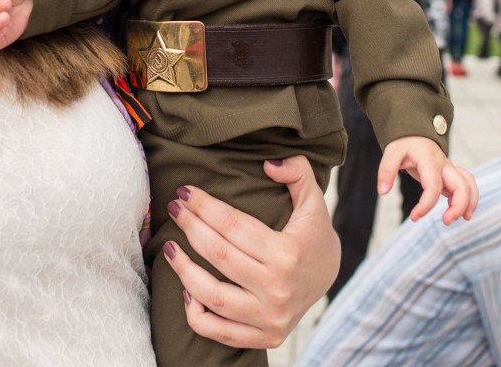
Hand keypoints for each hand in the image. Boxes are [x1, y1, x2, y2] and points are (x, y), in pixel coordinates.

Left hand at [161, 157, 337, 348]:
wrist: (330, 278)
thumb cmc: (314, 235)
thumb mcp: (314, 200)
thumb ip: (298, 172)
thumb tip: (269, 163)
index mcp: (288, 253)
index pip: (234, 226)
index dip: (205, 206)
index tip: (184, 192)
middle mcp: (278, 288)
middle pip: (219, 255)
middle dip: (190, 227)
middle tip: (173, 208)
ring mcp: (270, 317)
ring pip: (213, 296)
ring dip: (184, 270)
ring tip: (170, 247)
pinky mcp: (265, 337)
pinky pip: (220, 331)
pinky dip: (197, 314)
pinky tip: (185, 290)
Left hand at [376, 135, 477, 223]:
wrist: (415, 132)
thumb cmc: (404, 143)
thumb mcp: (391, 153)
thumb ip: (386, 171)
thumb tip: (383, 192)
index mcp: (429, 160)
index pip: (434, 186)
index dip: (426, 204)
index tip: (414, 217)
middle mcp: (444, 165)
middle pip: (461, 185)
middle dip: (458, 206)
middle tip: (446, 222)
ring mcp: (450, 169)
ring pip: (469, 184)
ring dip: (470, 202)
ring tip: (464, 219)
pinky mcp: (451, 174)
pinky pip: (466, 185)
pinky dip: (469, 198)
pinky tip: (462, 213)